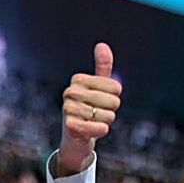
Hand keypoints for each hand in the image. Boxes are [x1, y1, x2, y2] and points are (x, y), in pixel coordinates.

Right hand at [57, 42, 121, 175]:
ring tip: (95, 122)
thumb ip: (102, 68)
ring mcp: (68, 109)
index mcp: (78, 79)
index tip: (104, 101)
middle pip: (112, 101)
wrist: (75, 137)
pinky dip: (101, 130)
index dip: (115, 97)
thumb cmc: (90, 109)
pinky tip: (98, 130)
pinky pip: (97, 127)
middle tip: (100, 114)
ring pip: (106, 116)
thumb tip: (102, 45)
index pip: (115, 87)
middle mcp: (70, 92)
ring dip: (106, 122)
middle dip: (112, 111)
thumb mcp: (98, 88)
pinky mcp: (70, 127)